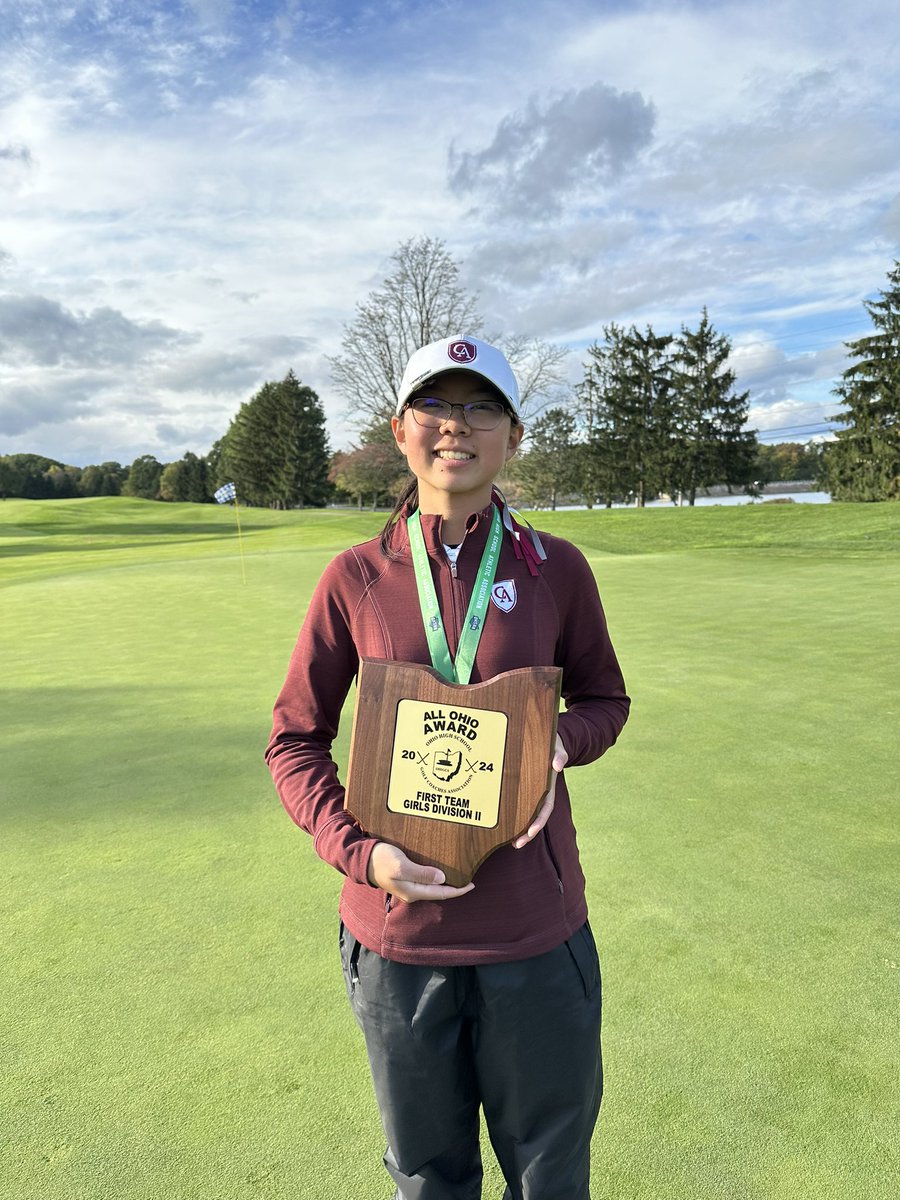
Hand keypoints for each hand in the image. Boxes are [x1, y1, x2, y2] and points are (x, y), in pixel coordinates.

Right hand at [367, 841, 474, 902]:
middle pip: (438, 892)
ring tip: (458, 875)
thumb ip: (421, 873)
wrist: (363, 859)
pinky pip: (426, 881)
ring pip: (432, 888)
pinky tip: (441, 871)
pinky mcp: (405, 878)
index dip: (458, 890)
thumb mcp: (401, 865)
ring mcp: (408, 886)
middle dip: (454, 888)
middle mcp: (412, 892)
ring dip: (446, 883)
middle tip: (469, 879)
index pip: (441, 894)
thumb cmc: (381, 860)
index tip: (472, 884)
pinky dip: (436, 877)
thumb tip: (442, 878)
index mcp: (412, 891)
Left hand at [513, 734, 567, 848]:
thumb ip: (559, 754)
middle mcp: (541, 792)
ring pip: (528, 815)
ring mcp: (532, 792)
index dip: (539, 820)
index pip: (546, 807)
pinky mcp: (523, 789)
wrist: (546, 739)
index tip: (532, 831)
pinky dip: (514, 818)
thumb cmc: (550, 743)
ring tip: (513, 843)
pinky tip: (505, 826)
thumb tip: (557, 765)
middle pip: (536, 817)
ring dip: (522, 830)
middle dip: (529, 833)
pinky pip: (519, 806)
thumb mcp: (557, 746)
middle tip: (517, 845)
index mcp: (549, 785)